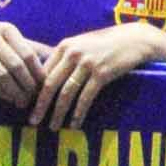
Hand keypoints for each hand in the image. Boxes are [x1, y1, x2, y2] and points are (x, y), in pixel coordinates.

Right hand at [0, 17, 49, 109]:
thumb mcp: (5, 33)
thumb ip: (27, 44)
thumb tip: (55, 54)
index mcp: (7, 30)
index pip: (29, 54)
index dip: (39, 73)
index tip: (46, 86)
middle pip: (18, 66)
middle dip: (29, 85)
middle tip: (36, 98)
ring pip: (3, 75)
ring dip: (16, 92)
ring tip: (23, 102)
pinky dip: (1, 92)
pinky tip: (9, 98)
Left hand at [28, 19, 165, 128]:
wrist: (136, 39)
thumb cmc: (108, 43)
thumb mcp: (83, 44)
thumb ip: (66, 57)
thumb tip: (48, 77)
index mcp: (64, 46)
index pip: (42, 72)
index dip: (34, 91)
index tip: (29, 106)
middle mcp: (73, 54)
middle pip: (50, 85)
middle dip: (40, 106)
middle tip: (32, 122)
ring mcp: (88, 64)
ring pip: (66, 93)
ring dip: (58, 113)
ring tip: (53, 127)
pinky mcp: (102, 73)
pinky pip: (86, 97)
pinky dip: (79, 112)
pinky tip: (75, 123)